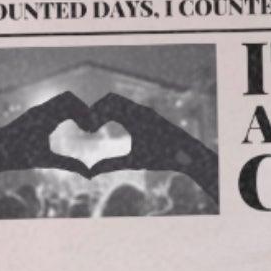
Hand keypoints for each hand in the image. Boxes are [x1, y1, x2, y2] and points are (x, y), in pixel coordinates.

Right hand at [0, 89, 98, 210]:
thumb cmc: (20, 157)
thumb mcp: (48, 160)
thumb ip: (68, 164)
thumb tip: (88, 174)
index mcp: (48, 118)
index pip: (70, 106)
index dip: (83, 113)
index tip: (90, 129)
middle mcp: (44, 110)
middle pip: (69, 97)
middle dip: (83, 108)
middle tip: (90, 127)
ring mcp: (38, 111)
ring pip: (64, 97)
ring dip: (78, 108)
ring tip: (85, 126)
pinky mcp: (32, 115)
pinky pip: (52, 106)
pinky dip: (67, 111)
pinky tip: (70, 125)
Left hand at [84, 91, 219, 206]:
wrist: (183, 155)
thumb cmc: (161, 157)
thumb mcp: (132, 161)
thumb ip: (112, 164)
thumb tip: (92, 171)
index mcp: (132, 118)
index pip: (109, 107)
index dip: (96, 114)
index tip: (88, 130)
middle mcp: (136, 111)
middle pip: (110, 99)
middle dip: (96, 109)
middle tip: (87, 127)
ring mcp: (143, 111)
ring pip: (116, 99)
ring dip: (102, 109)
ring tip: (93, 125)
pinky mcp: (150, 115)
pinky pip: (129, 108)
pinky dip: (115, 113)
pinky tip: (111, 125)